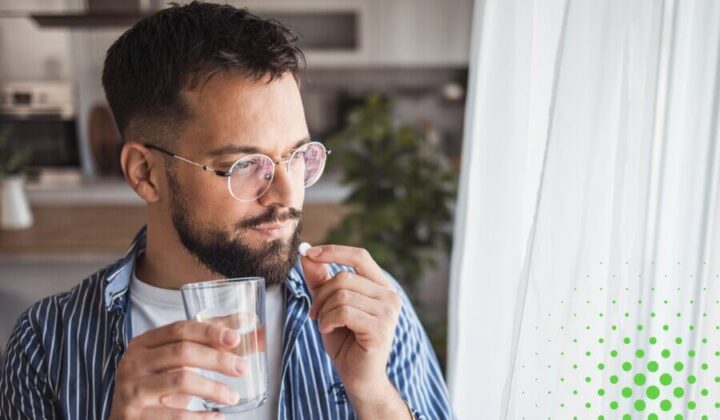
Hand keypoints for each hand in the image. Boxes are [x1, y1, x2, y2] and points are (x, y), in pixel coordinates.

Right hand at [108, 320, 248, 418]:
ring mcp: (133, 389)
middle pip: (182, 352)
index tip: (235, 339)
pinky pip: (175, 415)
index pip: (179, 329)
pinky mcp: (136, 416)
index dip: (209, 332)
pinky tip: (217, 416)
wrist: (126, 418)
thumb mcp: (176, 359)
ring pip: (180, 380)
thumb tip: (250, 323)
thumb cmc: (158, 383)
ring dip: (213, 389)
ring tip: (232, 396)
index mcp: (144, 343)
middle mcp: (134, 363)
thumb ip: (211, 340)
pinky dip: (201, 417)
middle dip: (217, 359)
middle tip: (242, 369)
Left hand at [301, 245, 403, 407]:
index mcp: (381, 286)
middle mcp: (390, 296)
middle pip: (344, 277)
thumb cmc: (346, 341)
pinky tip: (328, 331)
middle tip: (313, 313)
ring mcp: (388, 312)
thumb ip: (320, 280)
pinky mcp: (380, 328)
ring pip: (341, 295)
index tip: (309, 253)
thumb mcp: (329, 306)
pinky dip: (327, 321)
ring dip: (323, 311)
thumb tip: (307, 255)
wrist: (359, 377)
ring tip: (324, 324)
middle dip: (320, 294)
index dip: (334, 251)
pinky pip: (343, 312)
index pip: (360, 256)